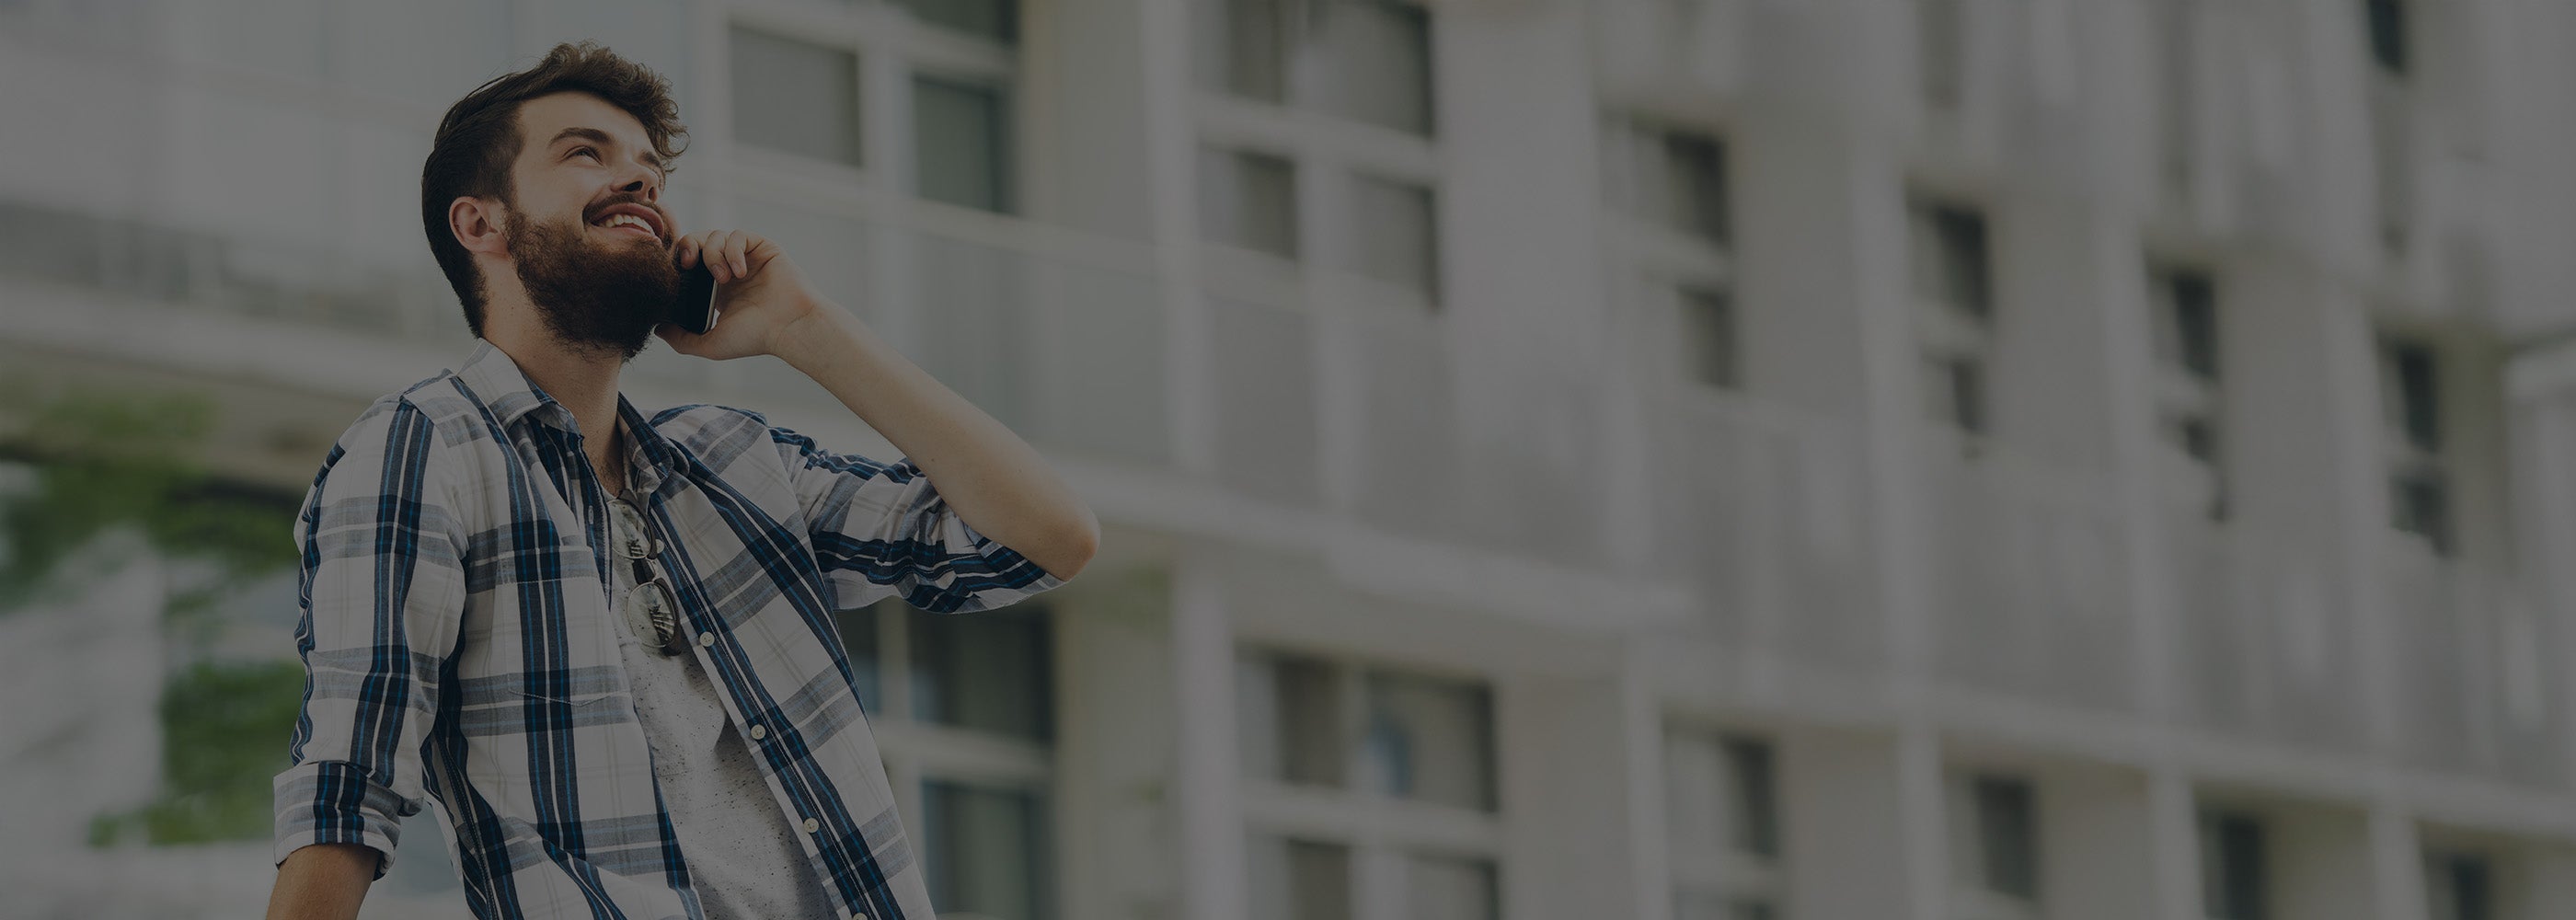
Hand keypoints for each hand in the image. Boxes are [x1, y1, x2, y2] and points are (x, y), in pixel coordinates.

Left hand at [654, 229, 826, 360]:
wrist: (788, 327)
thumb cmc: (755, 338)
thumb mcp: (710, 343)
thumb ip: (681, 339)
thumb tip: (657, 328)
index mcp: (718, 289)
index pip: (690, 263)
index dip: (678, 261)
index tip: (673, 272)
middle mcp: (731, 269)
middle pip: (698, 241)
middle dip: (688, 247)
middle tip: (688, 264)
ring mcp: (748, 257)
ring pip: (716, 235)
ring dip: (713, 254)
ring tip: (724, 278)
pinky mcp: (763, 247)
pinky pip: (739, 235)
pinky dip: (733, 250)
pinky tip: (738, 272)